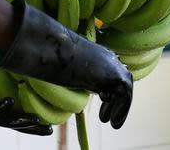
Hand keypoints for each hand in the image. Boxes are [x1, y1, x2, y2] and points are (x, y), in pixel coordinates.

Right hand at [0, 1, 133, 129]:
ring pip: (124, 89)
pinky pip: (124, 96)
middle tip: (105, 114)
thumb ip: (60, 67)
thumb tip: (45, 70)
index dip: (106, 85)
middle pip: (119, 79)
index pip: (107, 69)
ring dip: (117, 106)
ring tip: (107, 120)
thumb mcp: (56, 63)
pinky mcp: (115, 76)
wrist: (54, 48)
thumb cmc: (46, 50)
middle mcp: (106, 57)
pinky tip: (106, 119)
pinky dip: (118, 109)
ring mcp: (113, 65)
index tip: (100, 97)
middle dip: (114, 97)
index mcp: (94, 51)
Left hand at [0, 63, 52, 134]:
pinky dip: (0, 108)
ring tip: (38, 121)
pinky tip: (9, 102)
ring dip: (22, 122)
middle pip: (18, 122)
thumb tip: (1, 46)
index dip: (34, 115)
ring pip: (7, 121)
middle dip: (34, 126)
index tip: (52, 116)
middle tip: (51, 128)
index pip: (20, 112)